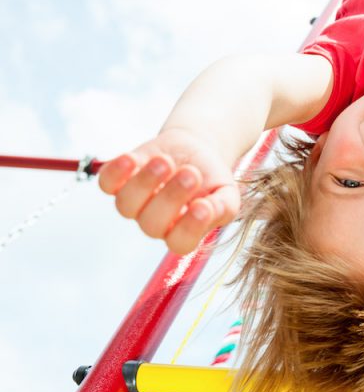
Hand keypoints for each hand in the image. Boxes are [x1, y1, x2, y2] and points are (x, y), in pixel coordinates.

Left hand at [98, 127, 239, 253]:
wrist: (195, 149)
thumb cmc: (211, 178)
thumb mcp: (227, 193)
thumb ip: (223, 207)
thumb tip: (208, 211)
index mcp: (184, 231)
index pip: (180, 243)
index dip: (189, 229)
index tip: (203, 206)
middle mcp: (156, 222)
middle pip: (152, 224)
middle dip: (170, 198)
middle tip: (191, 173)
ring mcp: (136, 203)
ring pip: (126, 205)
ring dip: (145, 183)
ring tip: (166, 161)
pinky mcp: (119, 180)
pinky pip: (108, 183)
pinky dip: (116, 172)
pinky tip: (132, 159)